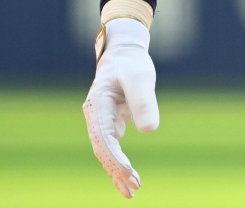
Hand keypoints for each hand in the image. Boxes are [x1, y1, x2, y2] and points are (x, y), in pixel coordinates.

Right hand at [82, 18, 158, 197]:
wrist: (124, 53)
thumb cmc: (131, 64)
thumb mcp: (140, 77)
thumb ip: (143, 101)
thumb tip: (149, 130)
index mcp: (97, 105)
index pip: (104, 137)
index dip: (115, 156)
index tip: (129, 171)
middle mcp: (95, 117)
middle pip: (102, 150)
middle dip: (117, 170)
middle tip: (134, 187)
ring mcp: (101, 122)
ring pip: (106, 153)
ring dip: (117, 172)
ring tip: (132, 192)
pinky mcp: (111, 124)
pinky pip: (112, 148)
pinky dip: (118, 164)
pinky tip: (127, 179)